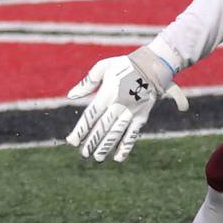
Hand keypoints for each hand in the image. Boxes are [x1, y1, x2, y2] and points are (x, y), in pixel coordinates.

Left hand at [66, 46, 187, 162]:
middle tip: (83, 154)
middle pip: (103, 127)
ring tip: (97, 157)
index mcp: (108, 92)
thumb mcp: (104, 67)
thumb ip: (87, 82)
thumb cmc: (124, 65)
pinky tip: (118, 157)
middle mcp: (119, 104)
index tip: (72, 140)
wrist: (152, 65)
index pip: (92, 114)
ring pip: (117, 133)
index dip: (82, 129)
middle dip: (92, 142)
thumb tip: (71, 95)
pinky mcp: (142, 116)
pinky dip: (126, 146)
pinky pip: (133, 134)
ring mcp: (131, 111)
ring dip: (106, 147)